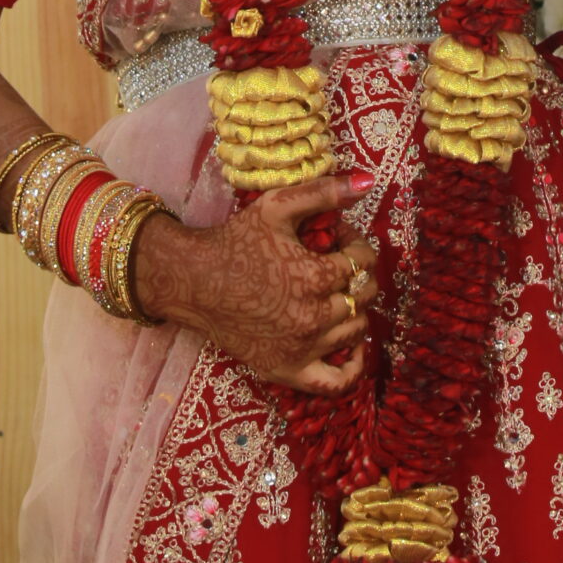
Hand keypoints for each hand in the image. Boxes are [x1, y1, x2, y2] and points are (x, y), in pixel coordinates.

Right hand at [132, 172, 379, 395]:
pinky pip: (337, 382)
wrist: (195, 282)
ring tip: (335, 293)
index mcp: (314, 277)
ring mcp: (301, 349)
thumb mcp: (278, 206)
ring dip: (354, 308)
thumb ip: (325, 192)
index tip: (337, 237)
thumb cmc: (237, 241)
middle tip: (335, 262)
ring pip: (356, 331)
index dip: (355, 243)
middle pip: (364, 296)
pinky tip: (350, 345)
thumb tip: (368, 181)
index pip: (363, 261)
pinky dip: (353, 366)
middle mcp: (312, 318)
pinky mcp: (286, 370)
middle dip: (357, 273)